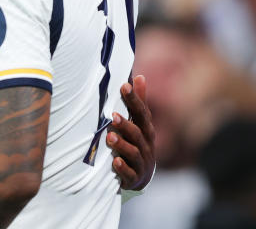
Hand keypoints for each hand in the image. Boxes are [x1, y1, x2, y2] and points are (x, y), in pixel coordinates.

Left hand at [108, 75, 155, 189]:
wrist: (141, 175)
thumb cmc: (137, 142)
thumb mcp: (139, 123)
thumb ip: (139, 101)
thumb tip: (140, 76)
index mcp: (146, 129)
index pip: (141, 112)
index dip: (134, 99)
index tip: (124, 86)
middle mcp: (146, 145)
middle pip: (138, 133)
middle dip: (126, 124)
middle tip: (112, 115)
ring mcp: (141, 162)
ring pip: (133, 153)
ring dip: (122, 145)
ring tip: (109, 137)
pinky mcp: (134, 178)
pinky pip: (130, 174)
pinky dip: (123, 169)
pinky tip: (115, 163)